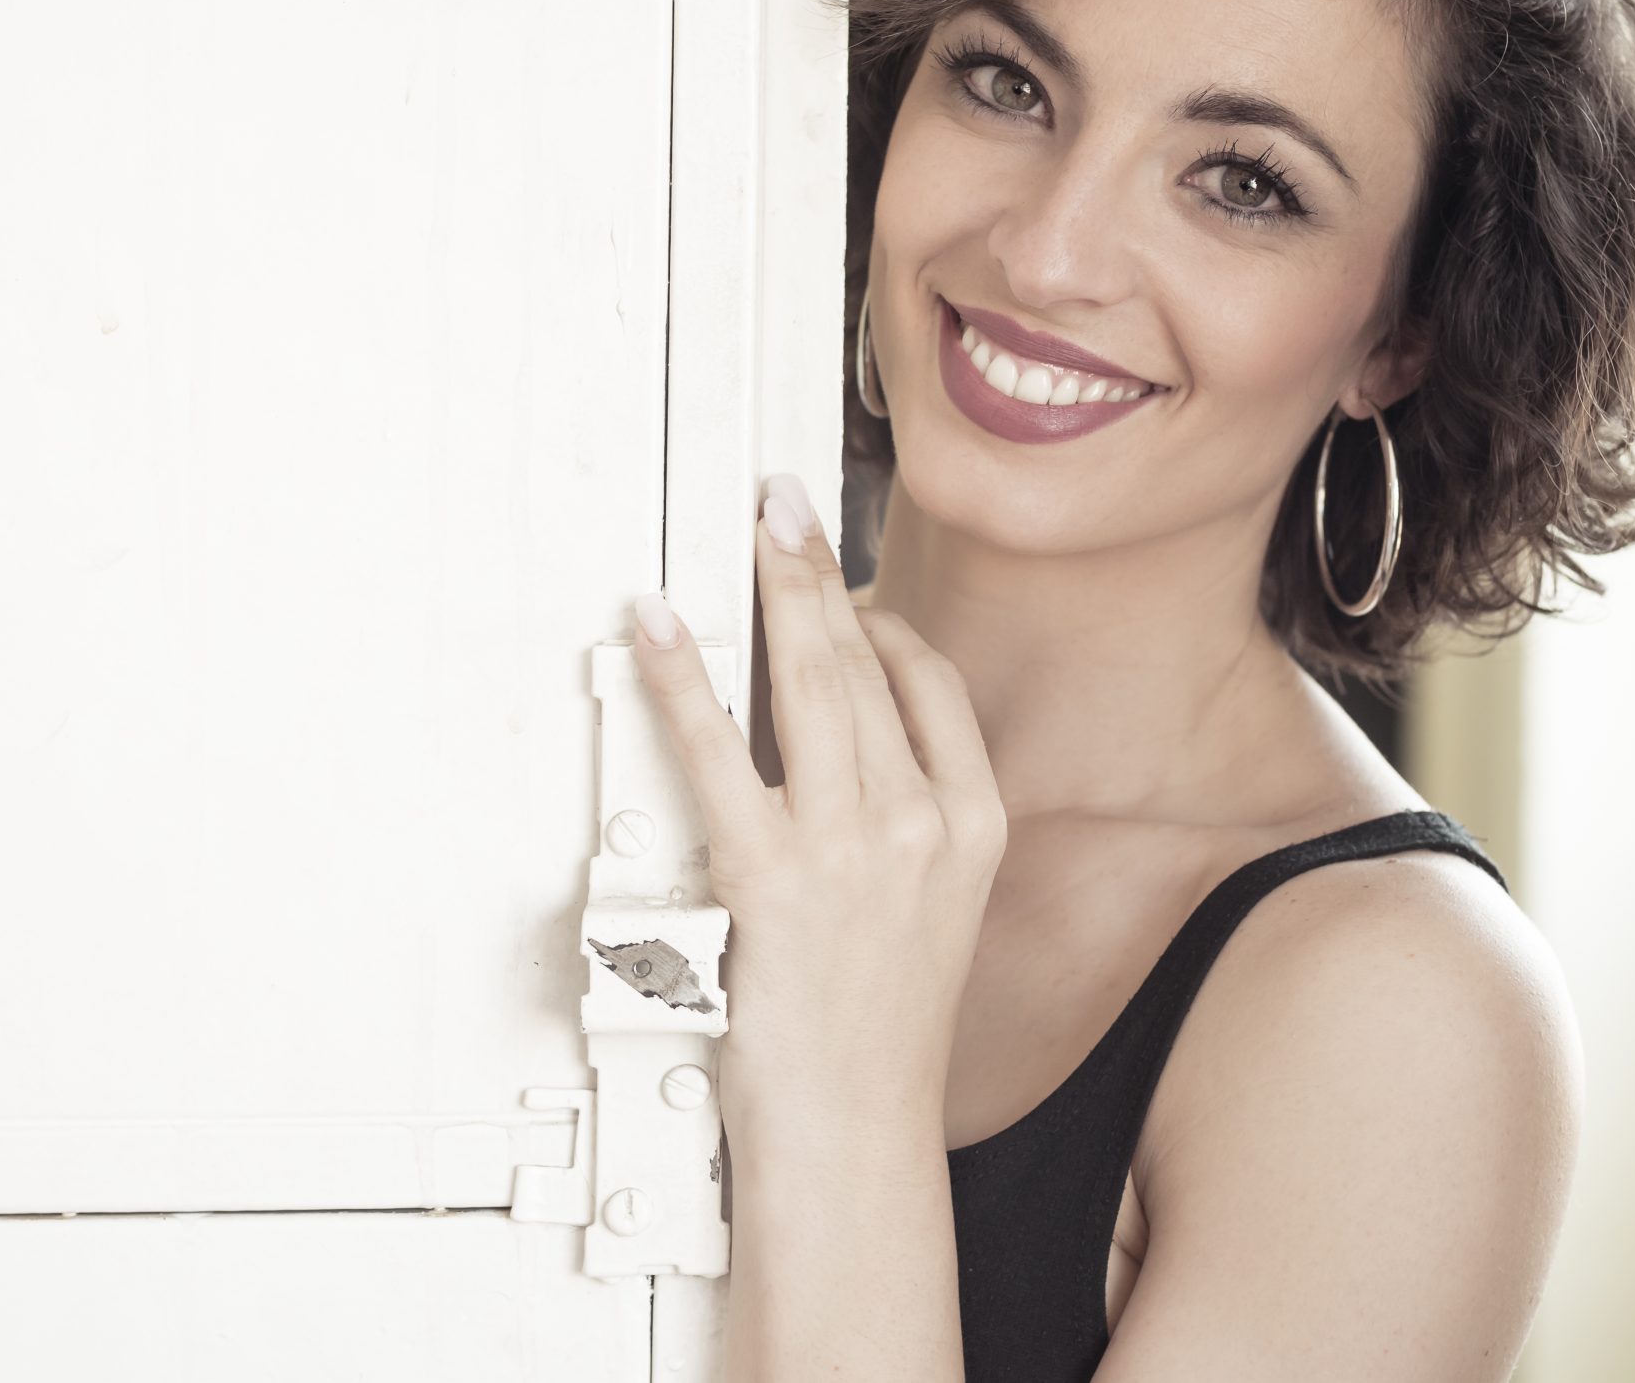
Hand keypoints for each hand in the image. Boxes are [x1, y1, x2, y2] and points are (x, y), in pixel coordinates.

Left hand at [627, 474, 1007, 1126]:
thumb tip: (843, 744)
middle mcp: (920, 821)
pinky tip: (662, 629)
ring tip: (747, 530)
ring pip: (808, 684)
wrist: (857, 1130)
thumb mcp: (933, 911)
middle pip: (864, 662)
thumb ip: (905, 822)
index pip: (930, 685)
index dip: (878, 620)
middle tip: (784, 503)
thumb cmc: (882, 1032)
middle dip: (817, 570)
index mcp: (973, 825)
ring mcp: (848, 846)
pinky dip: (684, 678)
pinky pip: (719, 751)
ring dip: (772, 592)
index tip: (841, 587)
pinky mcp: (770, 877)